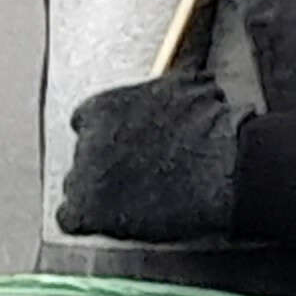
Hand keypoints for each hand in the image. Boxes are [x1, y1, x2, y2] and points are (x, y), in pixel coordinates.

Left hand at [57, 72, 248, 244]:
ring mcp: (84, 174)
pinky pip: (70, 217)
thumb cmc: (214, 127)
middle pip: (85, 151)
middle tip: (133, 168)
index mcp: (103, 106)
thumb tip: (172, 75)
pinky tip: (110, 218)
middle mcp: (87, 138)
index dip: (108, 130)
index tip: (124, 139)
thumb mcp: (186, 87)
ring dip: (99, 188)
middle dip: (105, 159)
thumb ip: (160, 89)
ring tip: (130, 195)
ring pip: (77, 183)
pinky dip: (89, 219)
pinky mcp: (86, 211)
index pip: (86, 119)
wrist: (224, 167)